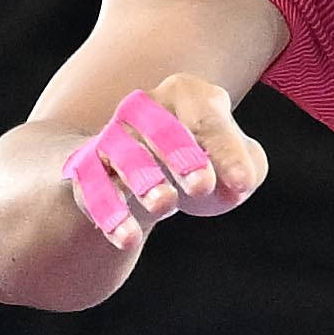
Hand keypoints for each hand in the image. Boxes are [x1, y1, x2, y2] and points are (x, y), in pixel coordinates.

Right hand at [63, 75, 262, 245]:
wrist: (141, 169)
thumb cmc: (198, 159)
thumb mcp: (234, 159)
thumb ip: (246, 166)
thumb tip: (236, 185)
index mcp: (186, 95)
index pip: (207, 119)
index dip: (226, 150)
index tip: (243, 184)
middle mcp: (143, 109)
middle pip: (159, 127)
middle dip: (181, 154)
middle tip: (202, 185)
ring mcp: (112, 137)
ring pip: (121, 154)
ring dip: (143, 179)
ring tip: (165, 205)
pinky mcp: (87, 169)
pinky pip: (93, 189)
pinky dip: (110, 215)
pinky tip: (128, 239)